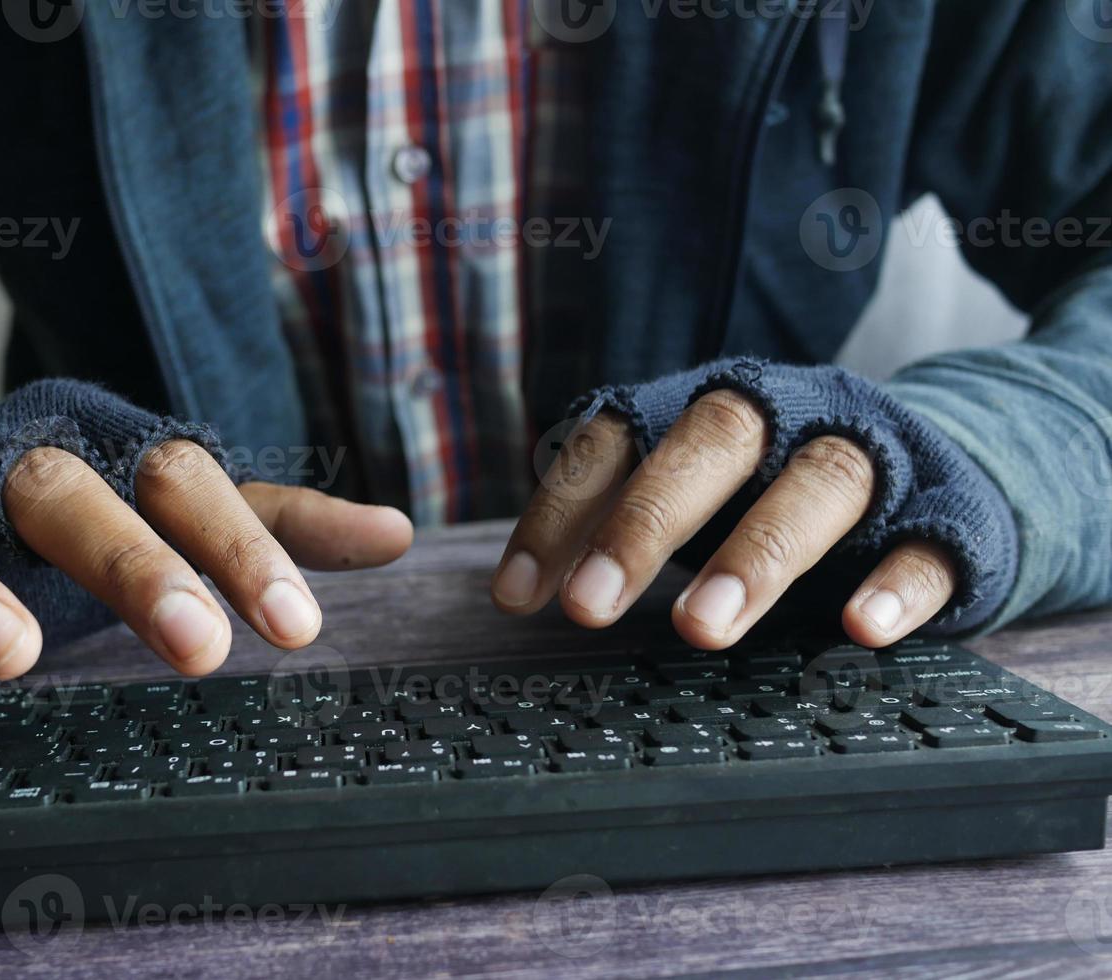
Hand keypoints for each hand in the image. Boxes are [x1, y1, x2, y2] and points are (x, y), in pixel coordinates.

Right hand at [0, 441, 411, 764]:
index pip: (177, 478)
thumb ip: (263, 525)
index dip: (239, 546)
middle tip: (196, 650)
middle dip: (128, 561)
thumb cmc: (36, 521)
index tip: (299, 630)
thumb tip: (398, 533)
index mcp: (88, 452)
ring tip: (8, 657)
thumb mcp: (156, 515)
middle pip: (60, 489)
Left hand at [492, 389, 955, 648]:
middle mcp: (789, 412)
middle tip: (589, 606)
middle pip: (714, 441)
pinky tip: (862, 628)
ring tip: (701, 629)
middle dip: (645, 521)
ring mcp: (874, 456)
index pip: (620, 439)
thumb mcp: (699, 498)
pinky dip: (894, 583)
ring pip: (819, 484)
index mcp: (709, 408)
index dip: (564, 510)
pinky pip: (924, 542)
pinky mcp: (948, 510)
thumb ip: (622, 524)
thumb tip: (526, 590)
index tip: (517, 596)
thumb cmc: (781, 496)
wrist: (943, 478)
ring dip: (757, 554)